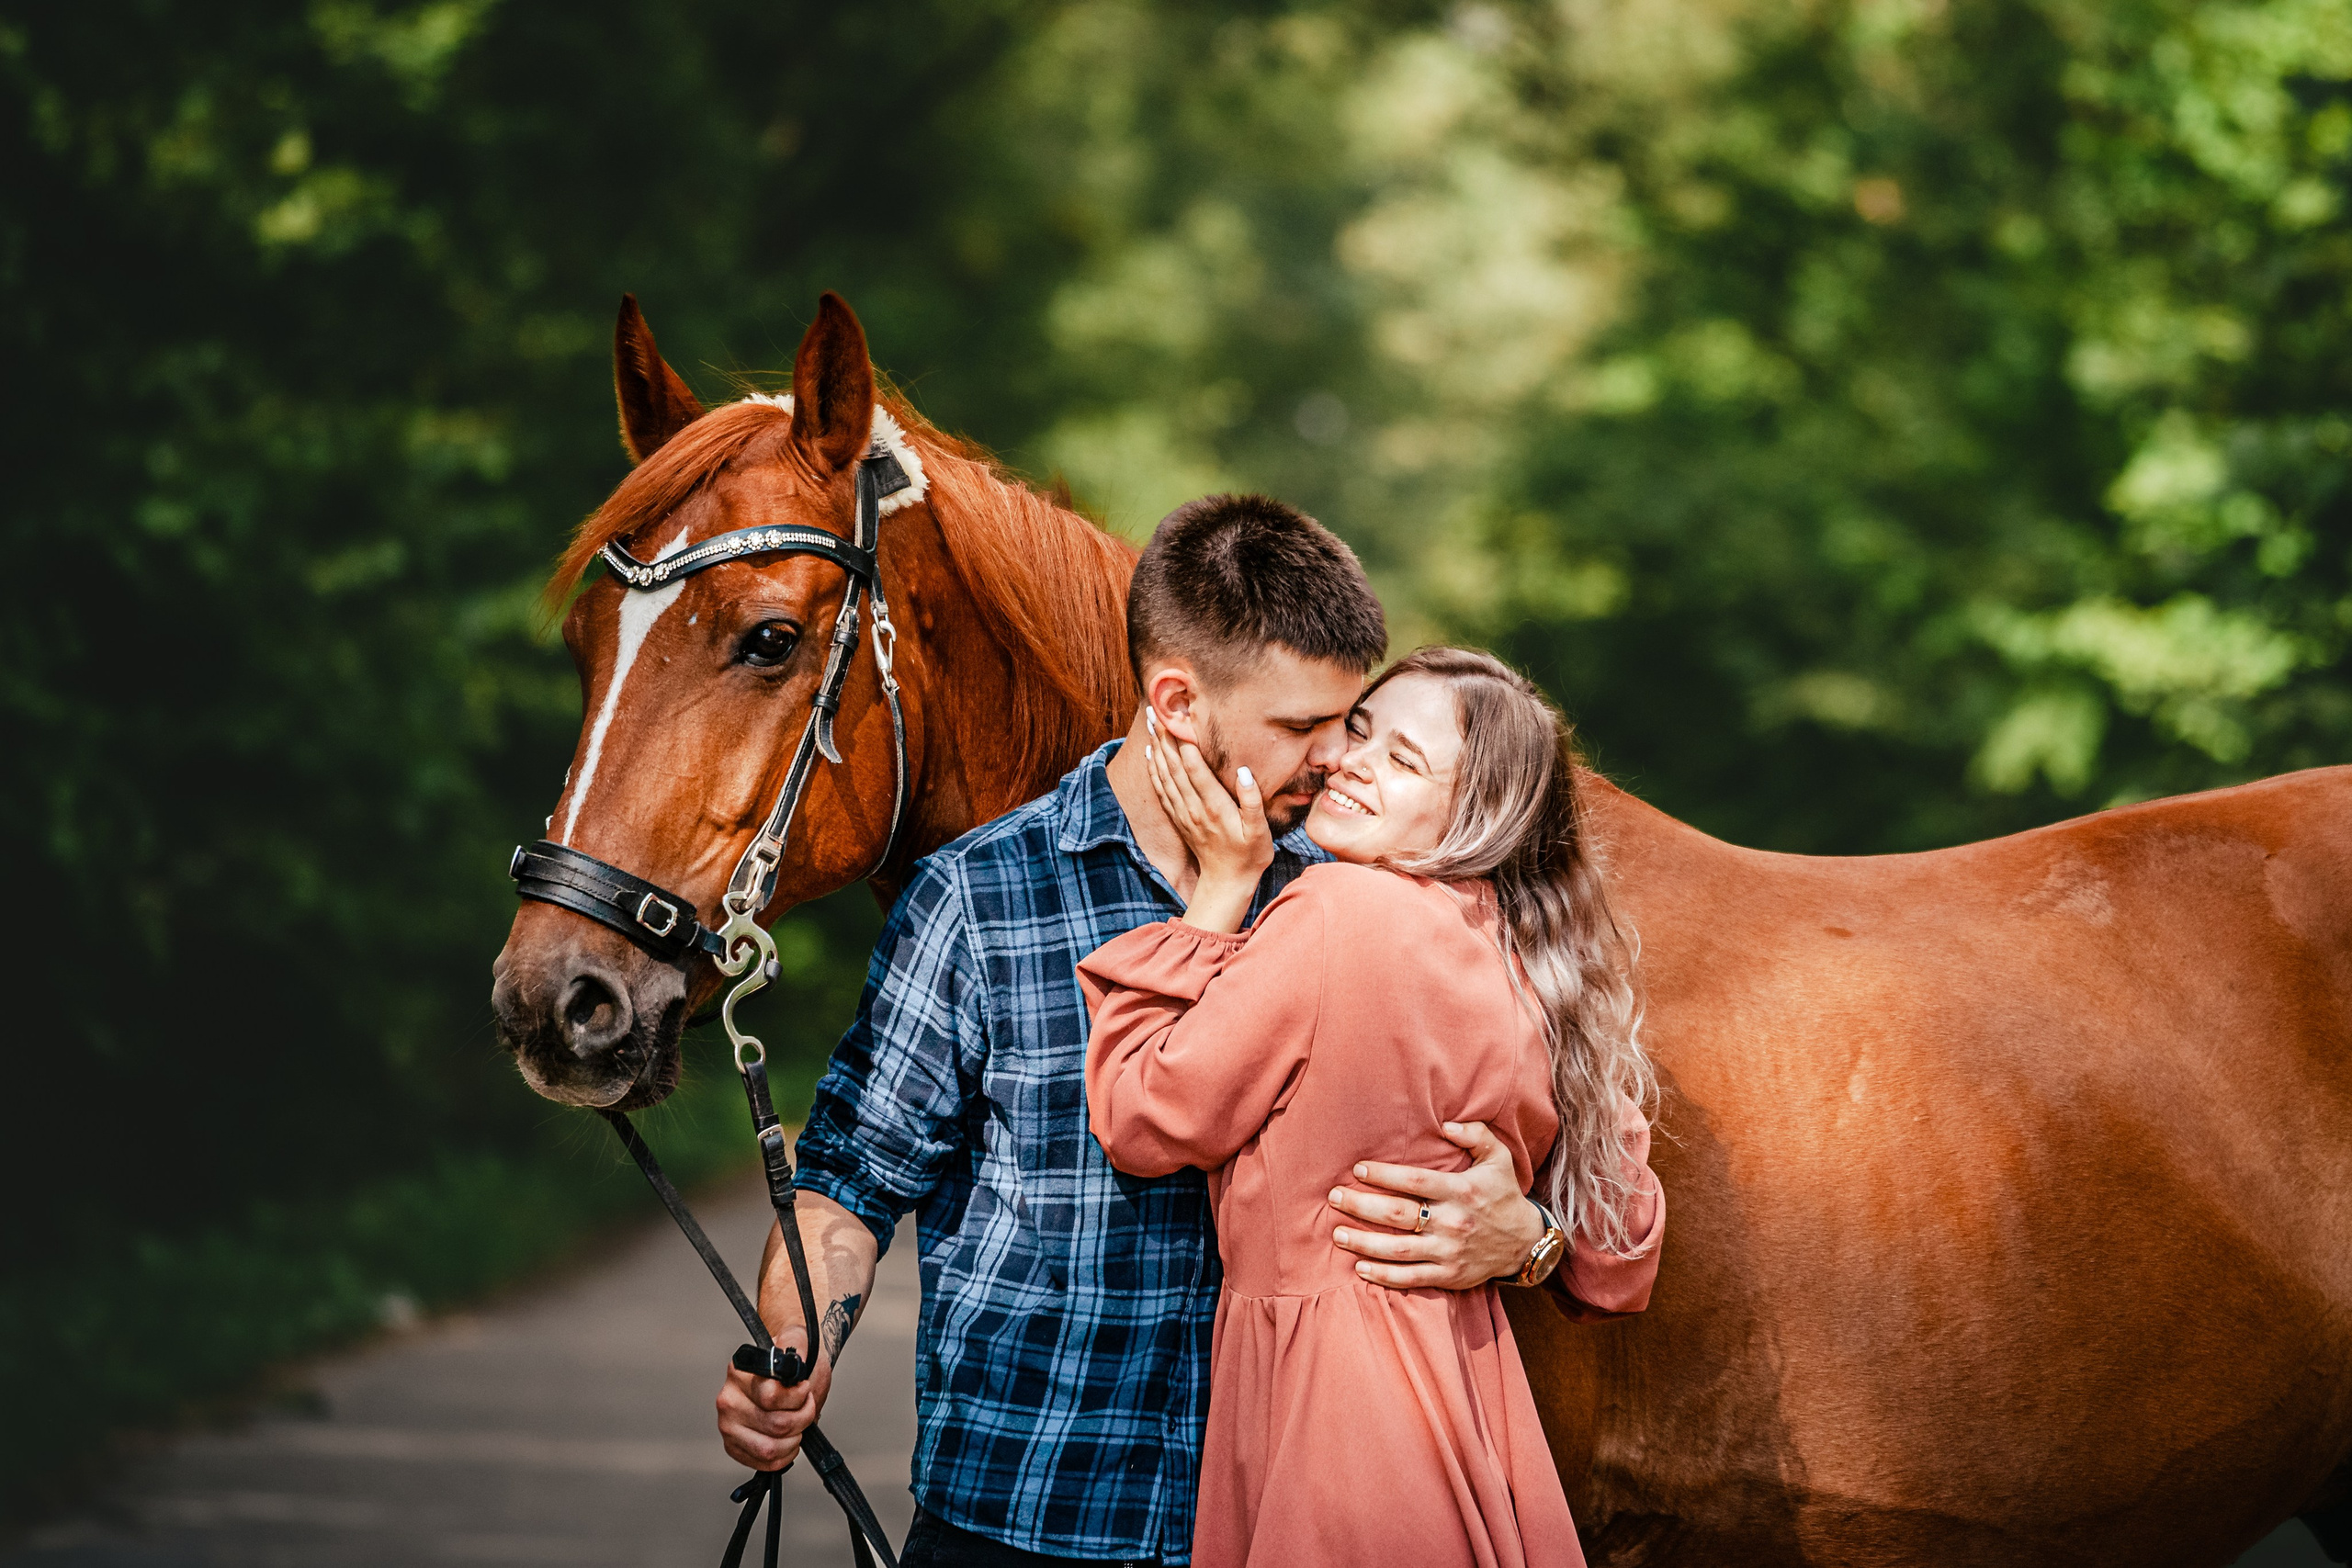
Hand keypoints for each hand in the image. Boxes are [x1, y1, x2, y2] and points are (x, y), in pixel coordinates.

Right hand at [716, 1325, 829, 1470]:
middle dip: (802, 1418)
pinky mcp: (733, 1447)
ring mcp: (728, 1426)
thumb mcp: (799, 1343)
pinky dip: (785, 1455)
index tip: (805, 1388)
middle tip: (806, 1407)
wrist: (787, 1373)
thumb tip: (792, 1362)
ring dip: (794, 1438)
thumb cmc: (792, 1362)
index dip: (797, 1397)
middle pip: (776, 1425)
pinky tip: (788, 1438)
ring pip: (770, 1448)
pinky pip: (764, 1462)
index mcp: (740, 1372)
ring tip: (798, 1423)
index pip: (771, 1396)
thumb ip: (796, 1348)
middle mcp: (728, 1400)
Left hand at [1147, 729, 1272, 932]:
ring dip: (1156, 748)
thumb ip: (1252, 801)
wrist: (1226, 884)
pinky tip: (1151, 755)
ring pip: (1165, 776)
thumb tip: (1244, 771)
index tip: (1180, 717)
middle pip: (1175, 767)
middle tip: (1156, 709)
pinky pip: (1161, 790)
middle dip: (1165, 737)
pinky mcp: (1178, 820)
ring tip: (1150, 723)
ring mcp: (1183, 814)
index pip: (1195, 769)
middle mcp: (1194, 808)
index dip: (1186, 742)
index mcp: (1214, 807)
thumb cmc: (1249, 855)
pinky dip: (1154, 770)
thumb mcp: (1260, 831)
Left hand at [1329, 1121, 1546, 1289]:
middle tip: (1333, 1198)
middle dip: (1361, 1206)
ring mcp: (1449, 1251)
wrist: (1525, 1243)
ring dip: (1364, 1242)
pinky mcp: (1449, 1275)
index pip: (1415, 1181)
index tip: (1358, 1169)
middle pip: (1398, 1214)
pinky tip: (1360, 1267)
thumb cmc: (1503, 1194)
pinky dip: (1383, 1276)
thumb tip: (1446, 1124)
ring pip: (1398, 1249)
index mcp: (1461, 1191)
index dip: (1384, 1175)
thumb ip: (1475, 1135)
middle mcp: (1453, 1222)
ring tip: (1337, 1234)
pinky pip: (1411, 1278)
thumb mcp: (1498, 1158)